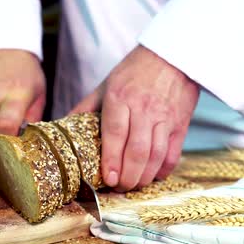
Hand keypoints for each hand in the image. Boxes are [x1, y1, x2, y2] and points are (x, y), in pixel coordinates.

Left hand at [71, 45, 199, 190]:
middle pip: (137, 150)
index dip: (112, 159)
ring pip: (156, 155)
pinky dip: (164, 169)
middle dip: (128, 176)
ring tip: (132, 185)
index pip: (115, 133)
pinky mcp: (181, 123)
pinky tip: (153, 176)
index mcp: (120, 98)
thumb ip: (84, 108)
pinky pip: (173, 152)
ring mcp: (164, 117)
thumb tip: (62, 127)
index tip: (107, 178)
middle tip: (118, 187)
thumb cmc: (133, 72)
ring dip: (144, 176)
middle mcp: (143, 109)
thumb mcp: (104, 86)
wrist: (172, 56)